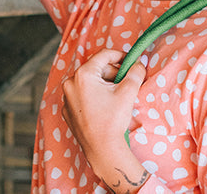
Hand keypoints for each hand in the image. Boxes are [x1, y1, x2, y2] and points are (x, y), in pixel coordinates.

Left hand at [62, 49, 149, 191]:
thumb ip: (135, 72)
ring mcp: (67, 97)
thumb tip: (139, 62)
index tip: (130, 61)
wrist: (102, 150)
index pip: (104, 55)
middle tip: (126, 82)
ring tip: (116, 95)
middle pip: (96, 68)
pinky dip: (94, 94)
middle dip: (113, 72)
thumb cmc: (113, 119)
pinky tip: (105, 106)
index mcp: (83, 75)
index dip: (119, 55)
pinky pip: (82, 94)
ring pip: (89, 81)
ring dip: (104, 83)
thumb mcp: (128, 91)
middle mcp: (70, 83)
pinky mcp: (67, 110)